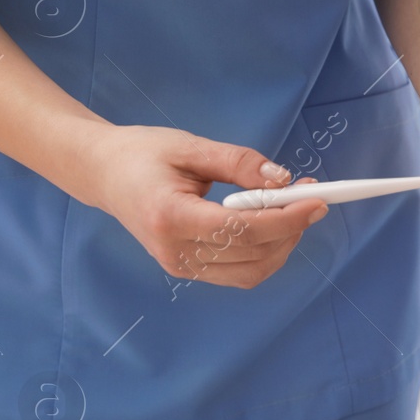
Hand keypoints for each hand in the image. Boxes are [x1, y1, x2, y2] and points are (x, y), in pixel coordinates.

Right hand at [79, 123, 328, 288]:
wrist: (103, 174)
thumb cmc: (142, 154)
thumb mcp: (191, 146)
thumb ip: (239, 163)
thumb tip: (283, 179)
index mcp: (171, 217)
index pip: (243, 230)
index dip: (286, 219)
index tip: (316, 200)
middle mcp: (175, 251)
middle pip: (253, 255)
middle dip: (291, 229)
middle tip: (312, 198)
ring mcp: (180, 265)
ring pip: (251, 272)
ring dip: (283, 244)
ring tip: (294, 210)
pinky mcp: (187, 269)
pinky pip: (239, 272)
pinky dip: (265, 252)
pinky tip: (272, 224)